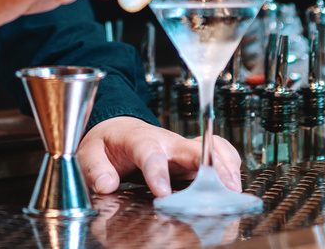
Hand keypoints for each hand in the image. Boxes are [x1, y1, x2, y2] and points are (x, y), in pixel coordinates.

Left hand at [77, 116, 242, 198]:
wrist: (118, 131)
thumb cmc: (108, 143)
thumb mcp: (90, 152)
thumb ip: (95, 168)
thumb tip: (107, 184)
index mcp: (139, 138)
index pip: (150, 152)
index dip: (157, 172)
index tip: (162, 193)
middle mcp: (167, 142)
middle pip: (194, 147)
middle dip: (212, 167)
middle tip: (224, 190)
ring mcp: (183, 149)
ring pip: (212, 149)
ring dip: (226, 167)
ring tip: (234, 192)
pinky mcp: (193, 159)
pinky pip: (218, 155)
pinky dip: (230, 166)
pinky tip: (234, 185)